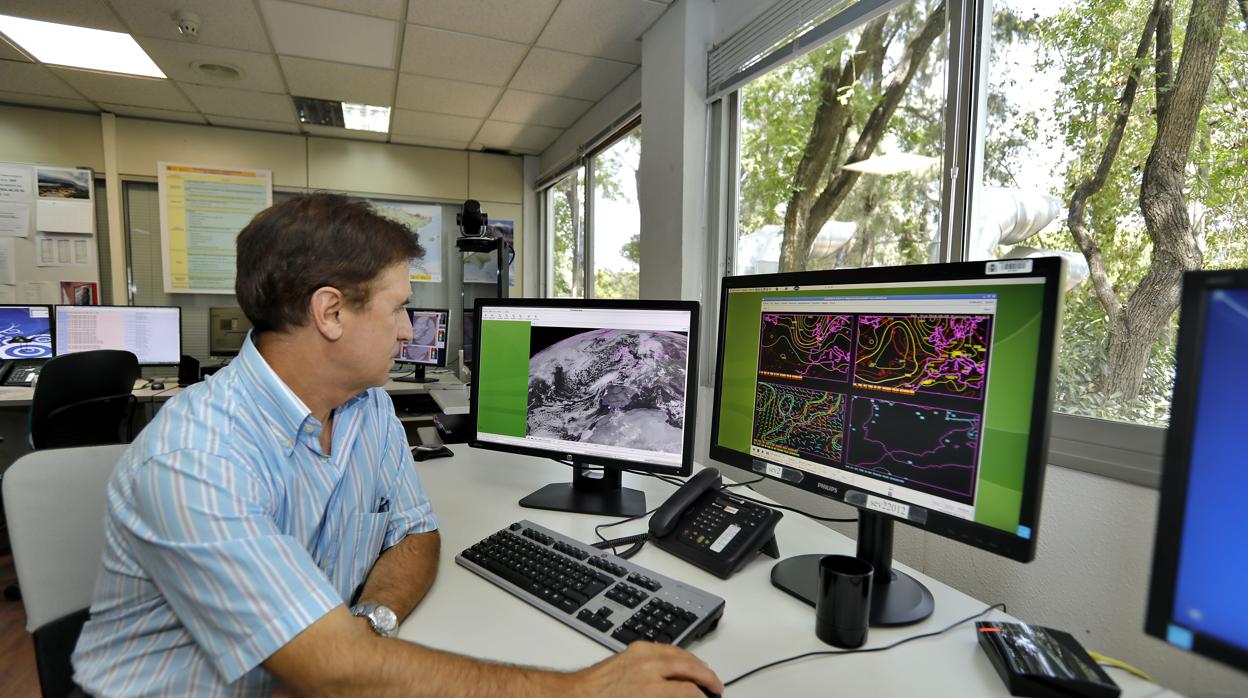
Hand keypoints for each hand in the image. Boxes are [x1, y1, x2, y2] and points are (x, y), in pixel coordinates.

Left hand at [570, 642, 723, 696]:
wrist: (574, 696)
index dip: (703, 697)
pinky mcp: (633, 648)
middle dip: (707, 677)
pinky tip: (683, 661)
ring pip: (679, 652)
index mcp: (648, 689)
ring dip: (696, 663)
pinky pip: (664, 647)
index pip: (689, 691)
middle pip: (690, 666)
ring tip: (705, 674)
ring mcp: (640, 654)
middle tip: (716, 687)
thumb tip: (684, 697)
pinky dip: (679, 654)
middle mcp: (647, 667)